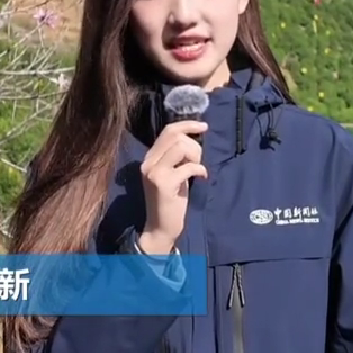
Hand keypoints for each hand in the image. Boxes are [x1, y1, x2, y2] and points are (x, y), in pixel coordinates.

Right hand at [137, 120, 207, 254]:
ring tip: (197, 169)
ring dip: (196, 156)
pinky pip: (188, 166)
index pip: (167, 130)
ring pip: (180, 147)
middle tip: (198, 161)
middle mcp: (148, 162)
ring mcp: (154, 172)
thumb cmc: (170, 201)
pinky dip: (199, 169)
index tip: (203, 126)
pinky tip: (202, 177)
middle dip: (194, 145)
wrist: (160, 228)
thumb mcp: (172, 174)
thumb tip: (193, 139)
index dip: (187, 124)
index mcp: (150, 158)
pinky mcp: (163, 184)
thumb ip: (177, 157)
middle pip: (175, 136)